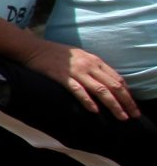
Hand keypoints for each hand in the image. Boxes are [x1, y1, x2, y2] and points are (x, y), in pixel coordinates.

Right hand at [26, 39, 141, 119]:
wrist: (33, 48)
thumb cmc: (56, 54)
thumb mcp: (80, 56)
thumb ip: (93, 67)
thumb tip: (105, 81)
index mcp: (94, 60)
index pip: (117, 78)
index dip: (128, 93)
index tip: (132, 105)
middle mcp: (89, 65)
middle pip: (113, 85)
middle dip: (126, 101)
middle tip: (133, 115)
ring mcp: (76, 71)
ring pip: (100, 89)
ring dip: (113, 104)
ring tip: (121, 116)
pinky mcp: (62, 76)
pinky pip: (78, 90)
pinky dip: (88, 100)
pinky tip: (94, 110)